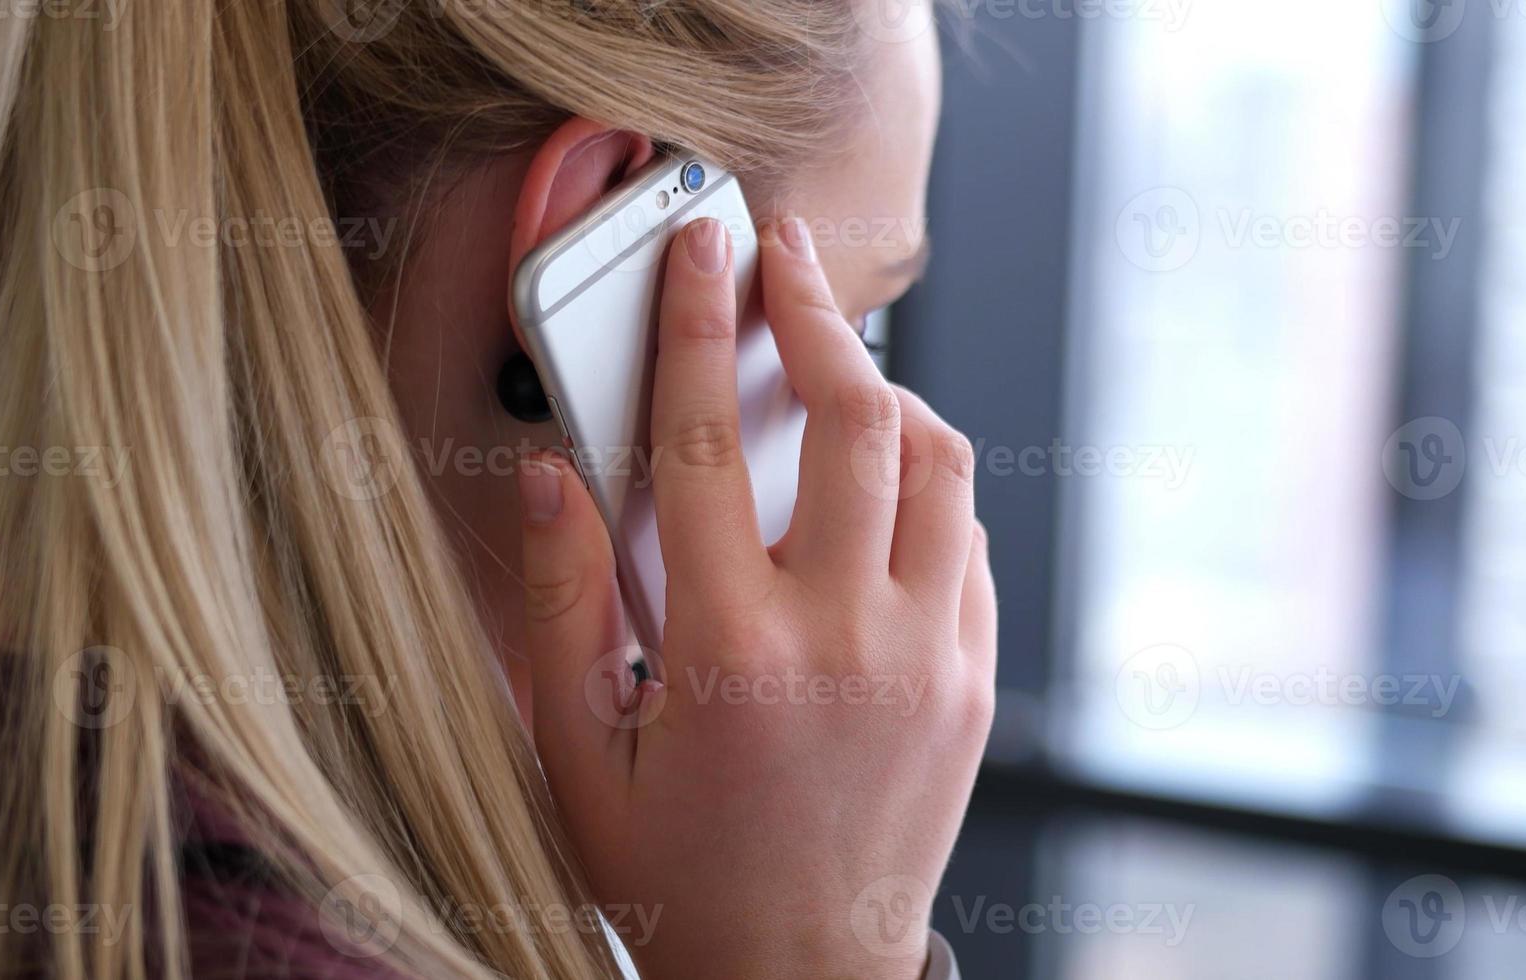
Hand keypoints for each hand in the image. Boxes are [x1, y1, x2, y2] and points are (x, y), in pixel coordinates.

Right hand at [517, 216, 995, 978]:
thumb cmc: (679, 878)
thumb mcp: (578, 756)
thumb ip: (561, 604)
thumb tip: (551, 477)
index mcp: (728, 653)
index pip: (710, 441)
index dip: (698, 323)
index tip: (700, 248)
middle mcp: (845, 642)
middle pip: (856, 420)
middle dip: (817, 313)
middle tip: (784, 258)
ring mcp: (927, 660)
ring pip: (937, 465)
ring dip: (888, 395)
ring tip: (838, 372)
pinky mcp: (974, 683)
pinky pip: (968, 542)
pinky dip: (926, 488)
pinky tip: (878, 489)